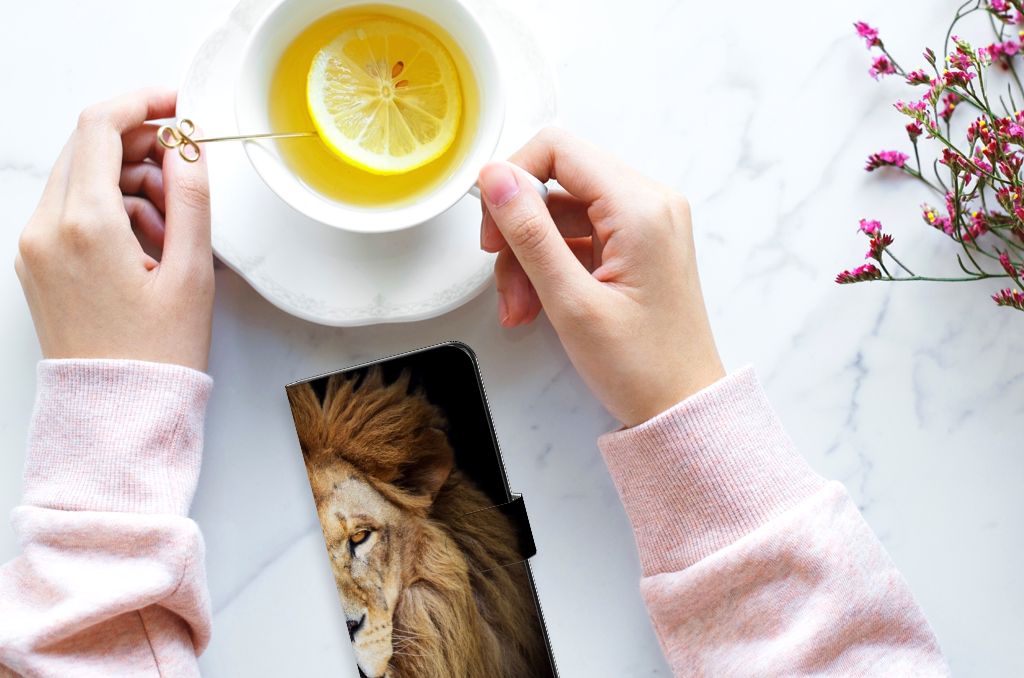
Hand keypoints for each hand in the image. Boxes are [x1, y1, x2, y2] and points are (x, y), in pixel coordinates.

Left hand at [15, 88, 213, 371]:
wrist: (117, 412)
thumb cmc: (157, 354)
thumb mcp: (192, 272)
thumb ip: (192, 198)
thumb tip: (188, 146)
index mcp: (85, 225)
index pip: (101, 127)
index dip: (143, 103)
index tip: (177, 105)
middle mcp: (46, 228)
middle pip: (88, 148)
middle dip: (141, 147)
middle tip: (185, 173)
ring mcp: (35, 246)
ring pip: (81, 178)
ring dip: (129, 182)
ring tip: (173, 228)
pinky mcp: (37, 263)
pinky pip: (72, 211)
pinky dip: (110, 210)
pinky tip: (147, 244)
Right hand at [478, 128, 723, 426]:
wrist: (682, 408)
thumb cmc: (641, 366)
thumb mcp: (571, 301)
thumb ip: (529, 233)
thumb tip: (495, 177)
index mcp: (640, 207)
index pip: (558, 149)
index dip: (513, 179)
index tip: (492, 227)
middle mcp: (649, 203)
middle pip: (557, 182)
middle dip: (519, 231)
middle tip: (503, 279)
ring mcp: (645, 224)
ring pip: (561, 214)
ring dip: (529, 257)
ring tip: (520, 308)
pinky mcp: (637, 246)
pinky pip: (578, 237)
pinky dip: (550, 267)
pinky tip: (537, 306)